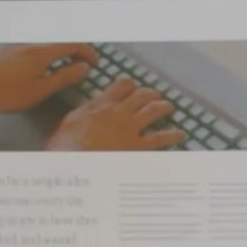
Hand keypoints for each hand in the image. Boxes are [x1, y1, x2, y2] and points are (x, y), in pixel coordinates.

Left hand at [0, 44, 95, 113]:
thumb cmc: (7, 91)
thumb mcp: (40, 90)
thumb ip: (64, 77)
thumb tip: (85, 67)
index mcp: (42, 53)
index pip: (73, 44)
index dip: (87, 52)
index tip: (94, 64)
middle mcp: (31, 44)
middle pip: (60, 42)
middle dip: (75, 52)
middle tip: (82, 67)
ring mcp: (18, 45)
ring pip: (47, 45)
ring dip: (60, 53)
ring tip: (64, 68)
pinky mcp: (9, 50)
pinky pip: (35, 48)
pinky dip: (47, 55)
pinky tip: (43, 68)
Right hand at [49, 81, 182, 152]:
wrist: (73, 161)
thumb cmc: (66, 143)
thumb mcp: (73, 119)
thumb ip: (88, 110)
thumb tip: (96, 105)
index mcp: (101, 104)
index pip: (122, 85)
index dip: (130, 85)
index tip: (133, 88)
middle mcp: (119, 112)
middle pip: (142, 95)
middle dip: (150, 94)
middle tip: (154, 97)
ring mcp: (130, 128)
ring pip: (154, 110)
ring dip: (164, 107)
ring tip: (168, 108)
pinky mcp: (138, 145)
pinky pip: (160, 138)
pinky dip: (173, 135)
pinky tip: (180, 134)